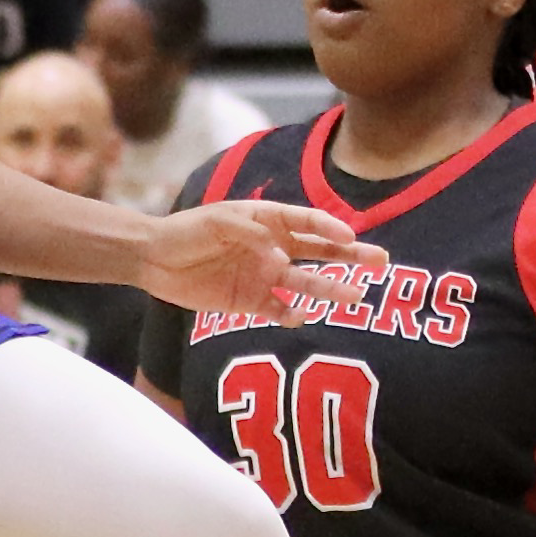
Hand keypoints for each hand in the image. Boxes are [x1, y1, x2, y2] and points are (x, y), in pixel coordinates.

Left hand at [139, 200, 387, 323]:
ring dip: (329, 289)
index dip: (330, 228)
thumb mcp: (216, 222)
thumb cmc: (186, 231)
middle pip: (320, 252)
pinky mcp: (251, 301)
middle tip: (381, 262)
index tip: (350, 236)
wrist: (154, 258)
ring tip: (355, 297)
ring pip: (305, 283)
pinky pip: (278, 310)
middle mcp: (274, 248)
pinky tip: (301, 316)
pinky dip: (291, 314)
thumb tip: (279, 254)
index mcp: (268, 220)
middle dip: (350, 257)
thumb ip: (250, 233)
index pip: (308, 222)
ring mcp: (265, 275)